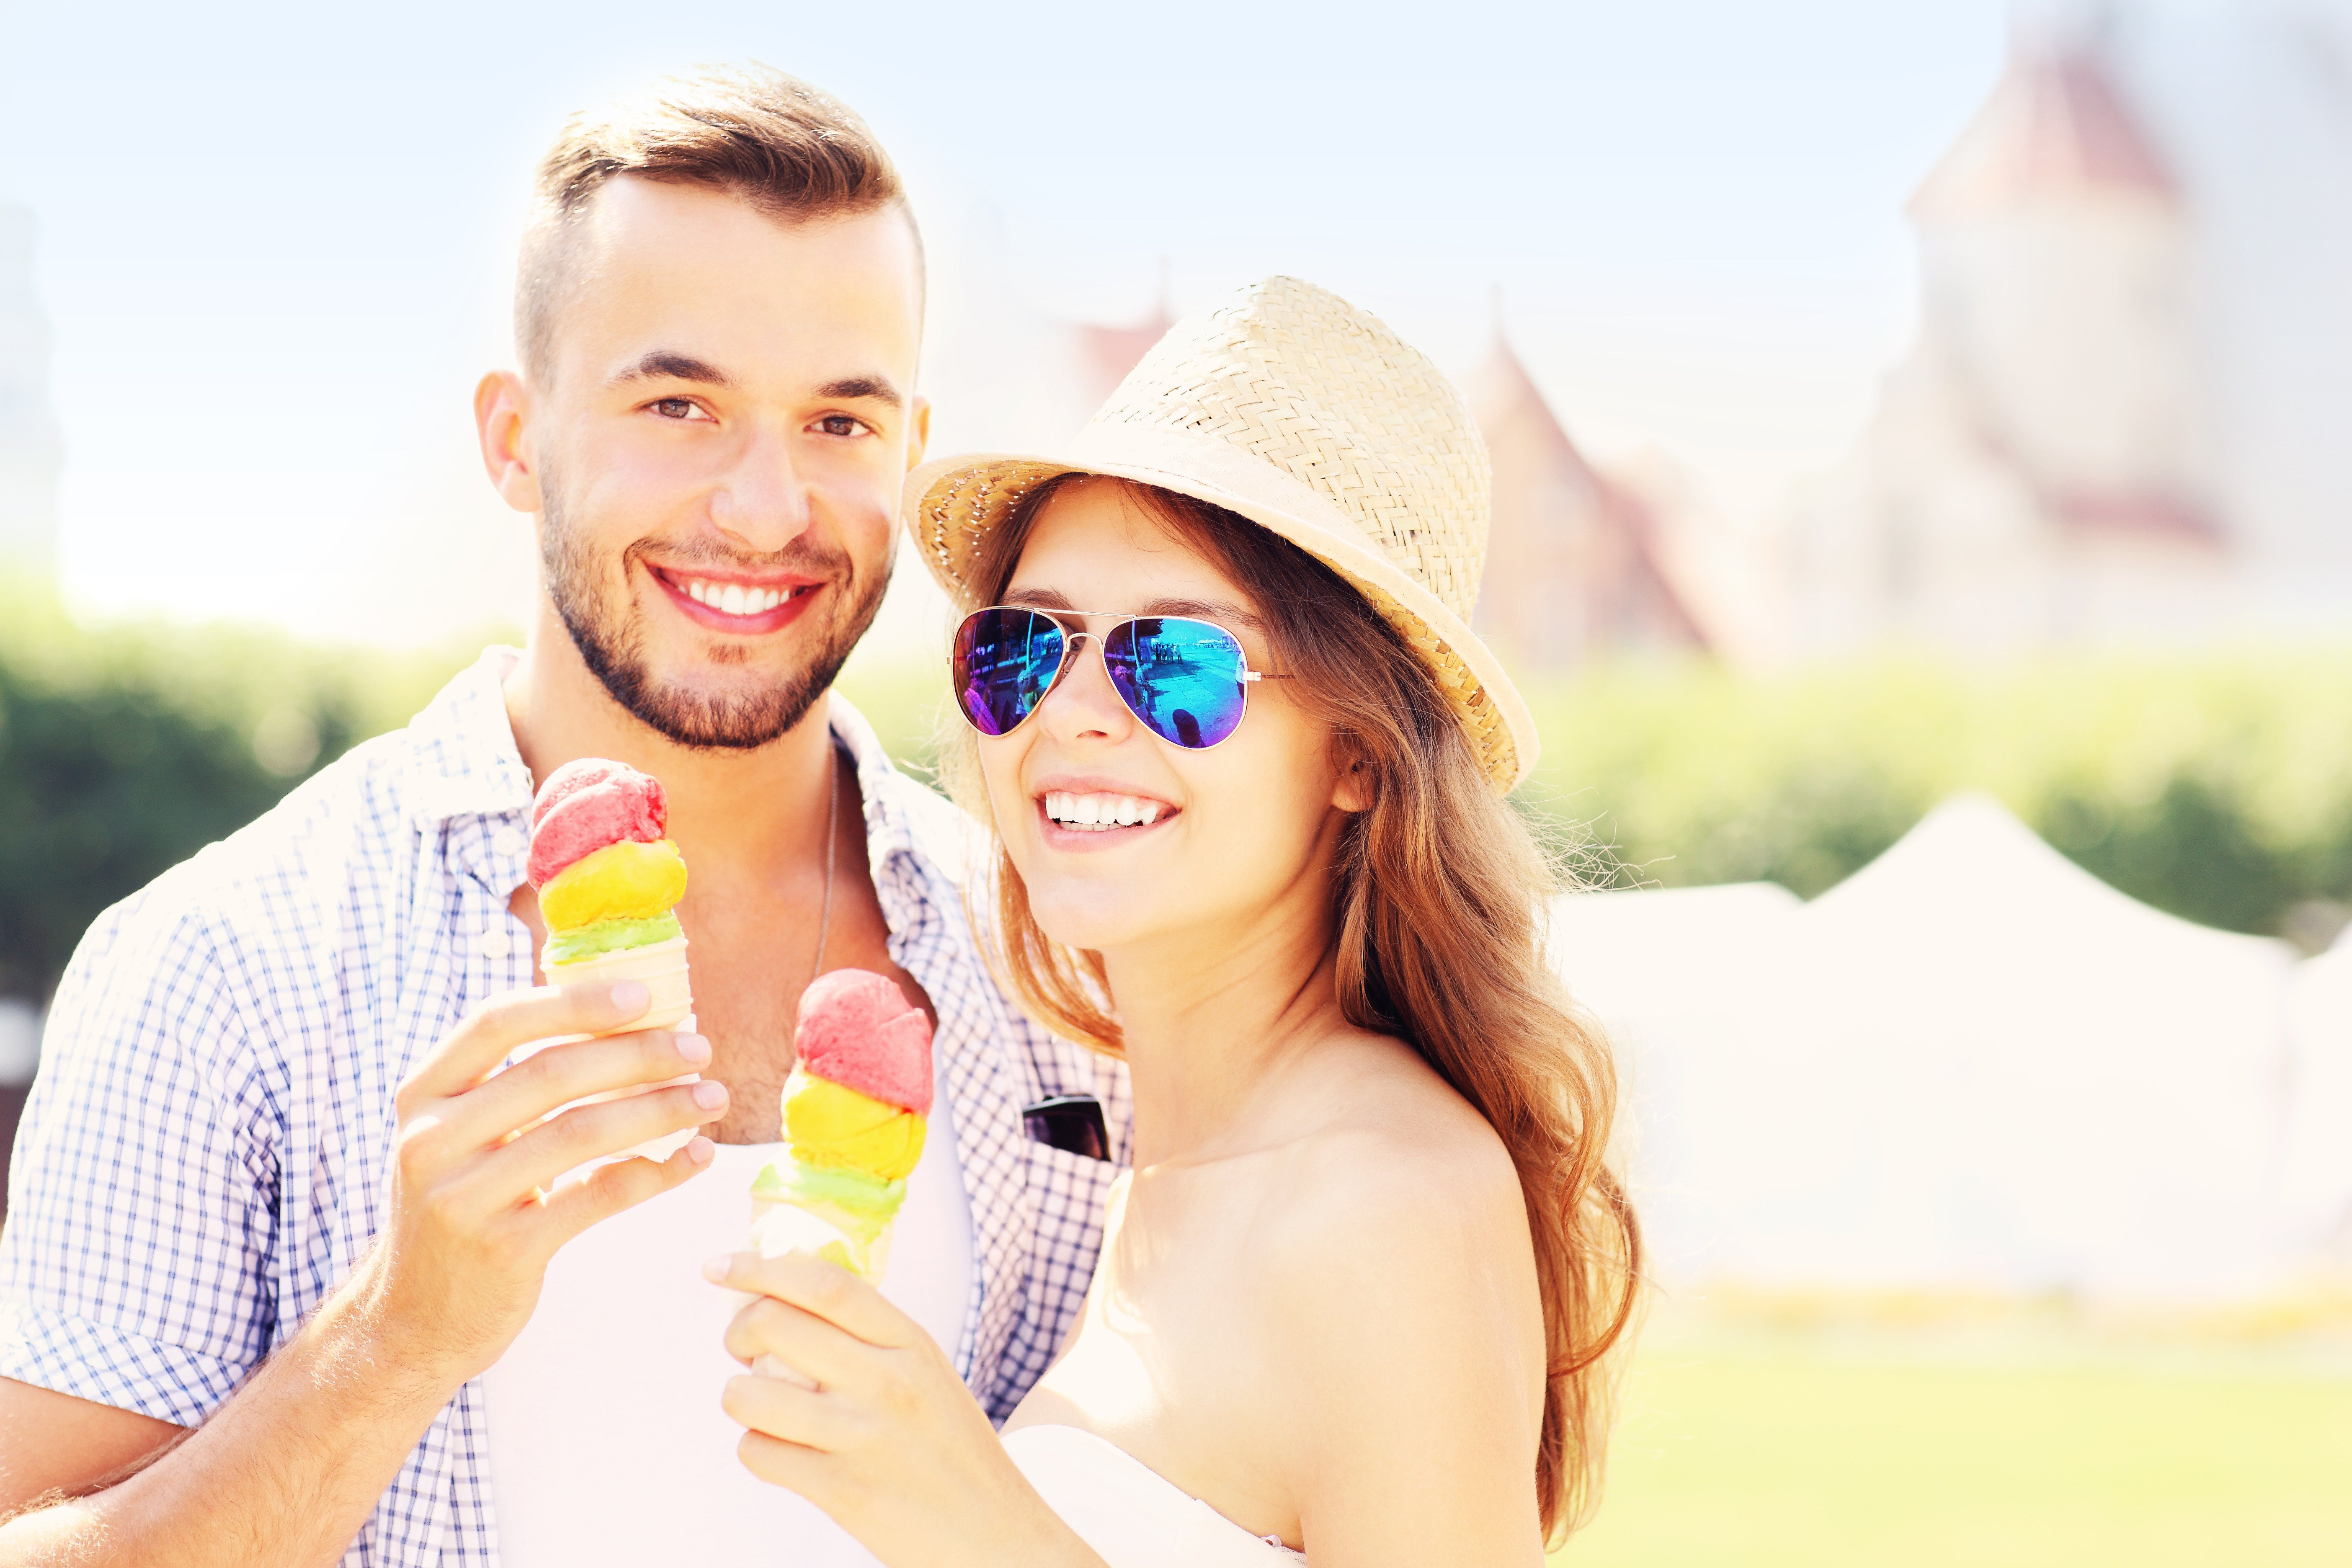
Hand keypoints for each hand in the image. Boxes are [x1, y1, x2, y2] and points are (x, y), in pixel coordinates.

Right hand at [356, 981, 728, 1390]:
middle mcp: (432, 1142)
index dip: (573, 1001)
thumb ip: (512, 1085)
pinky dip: (658, 1170)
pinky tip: (696, 1156)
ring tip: (712, 1096)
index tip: (644, 994)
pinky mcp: (506, 1249)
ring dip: (662, 1108)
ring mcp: (464, 1198)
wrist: (412, 1321)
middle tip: (699, 1046)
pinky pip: (600, 1194)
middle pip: (552, 1073)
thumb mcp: (459, 1138)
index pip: (496, 1022)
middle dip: (638, 1053)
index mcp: (422, 1097)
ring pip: (584, 1131)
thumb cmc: (459, 1207)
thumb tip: (623, 1024)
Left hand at [707, 1252, 1102, 1567]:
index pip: (823, 1283)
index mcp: (912, 1343)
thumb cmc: (955, 1452)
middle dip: (738, 1334)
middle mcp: (887, 1381)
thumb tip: (791, 1301)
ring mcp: (862, 1437)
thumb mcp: (929, 1374)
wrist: (995, 1535)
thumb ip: (873, 1338)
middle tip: (743, 1350)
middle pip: (773, 1325)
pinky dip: (758, 1450)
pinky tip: (785, 1453)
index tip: (721, 1268)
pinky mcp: (841, 1491)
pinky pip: (758, 1453)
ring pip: (749, 1394)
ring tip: (763, 1407)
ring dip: (740, 1397)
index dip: (760, 1266)